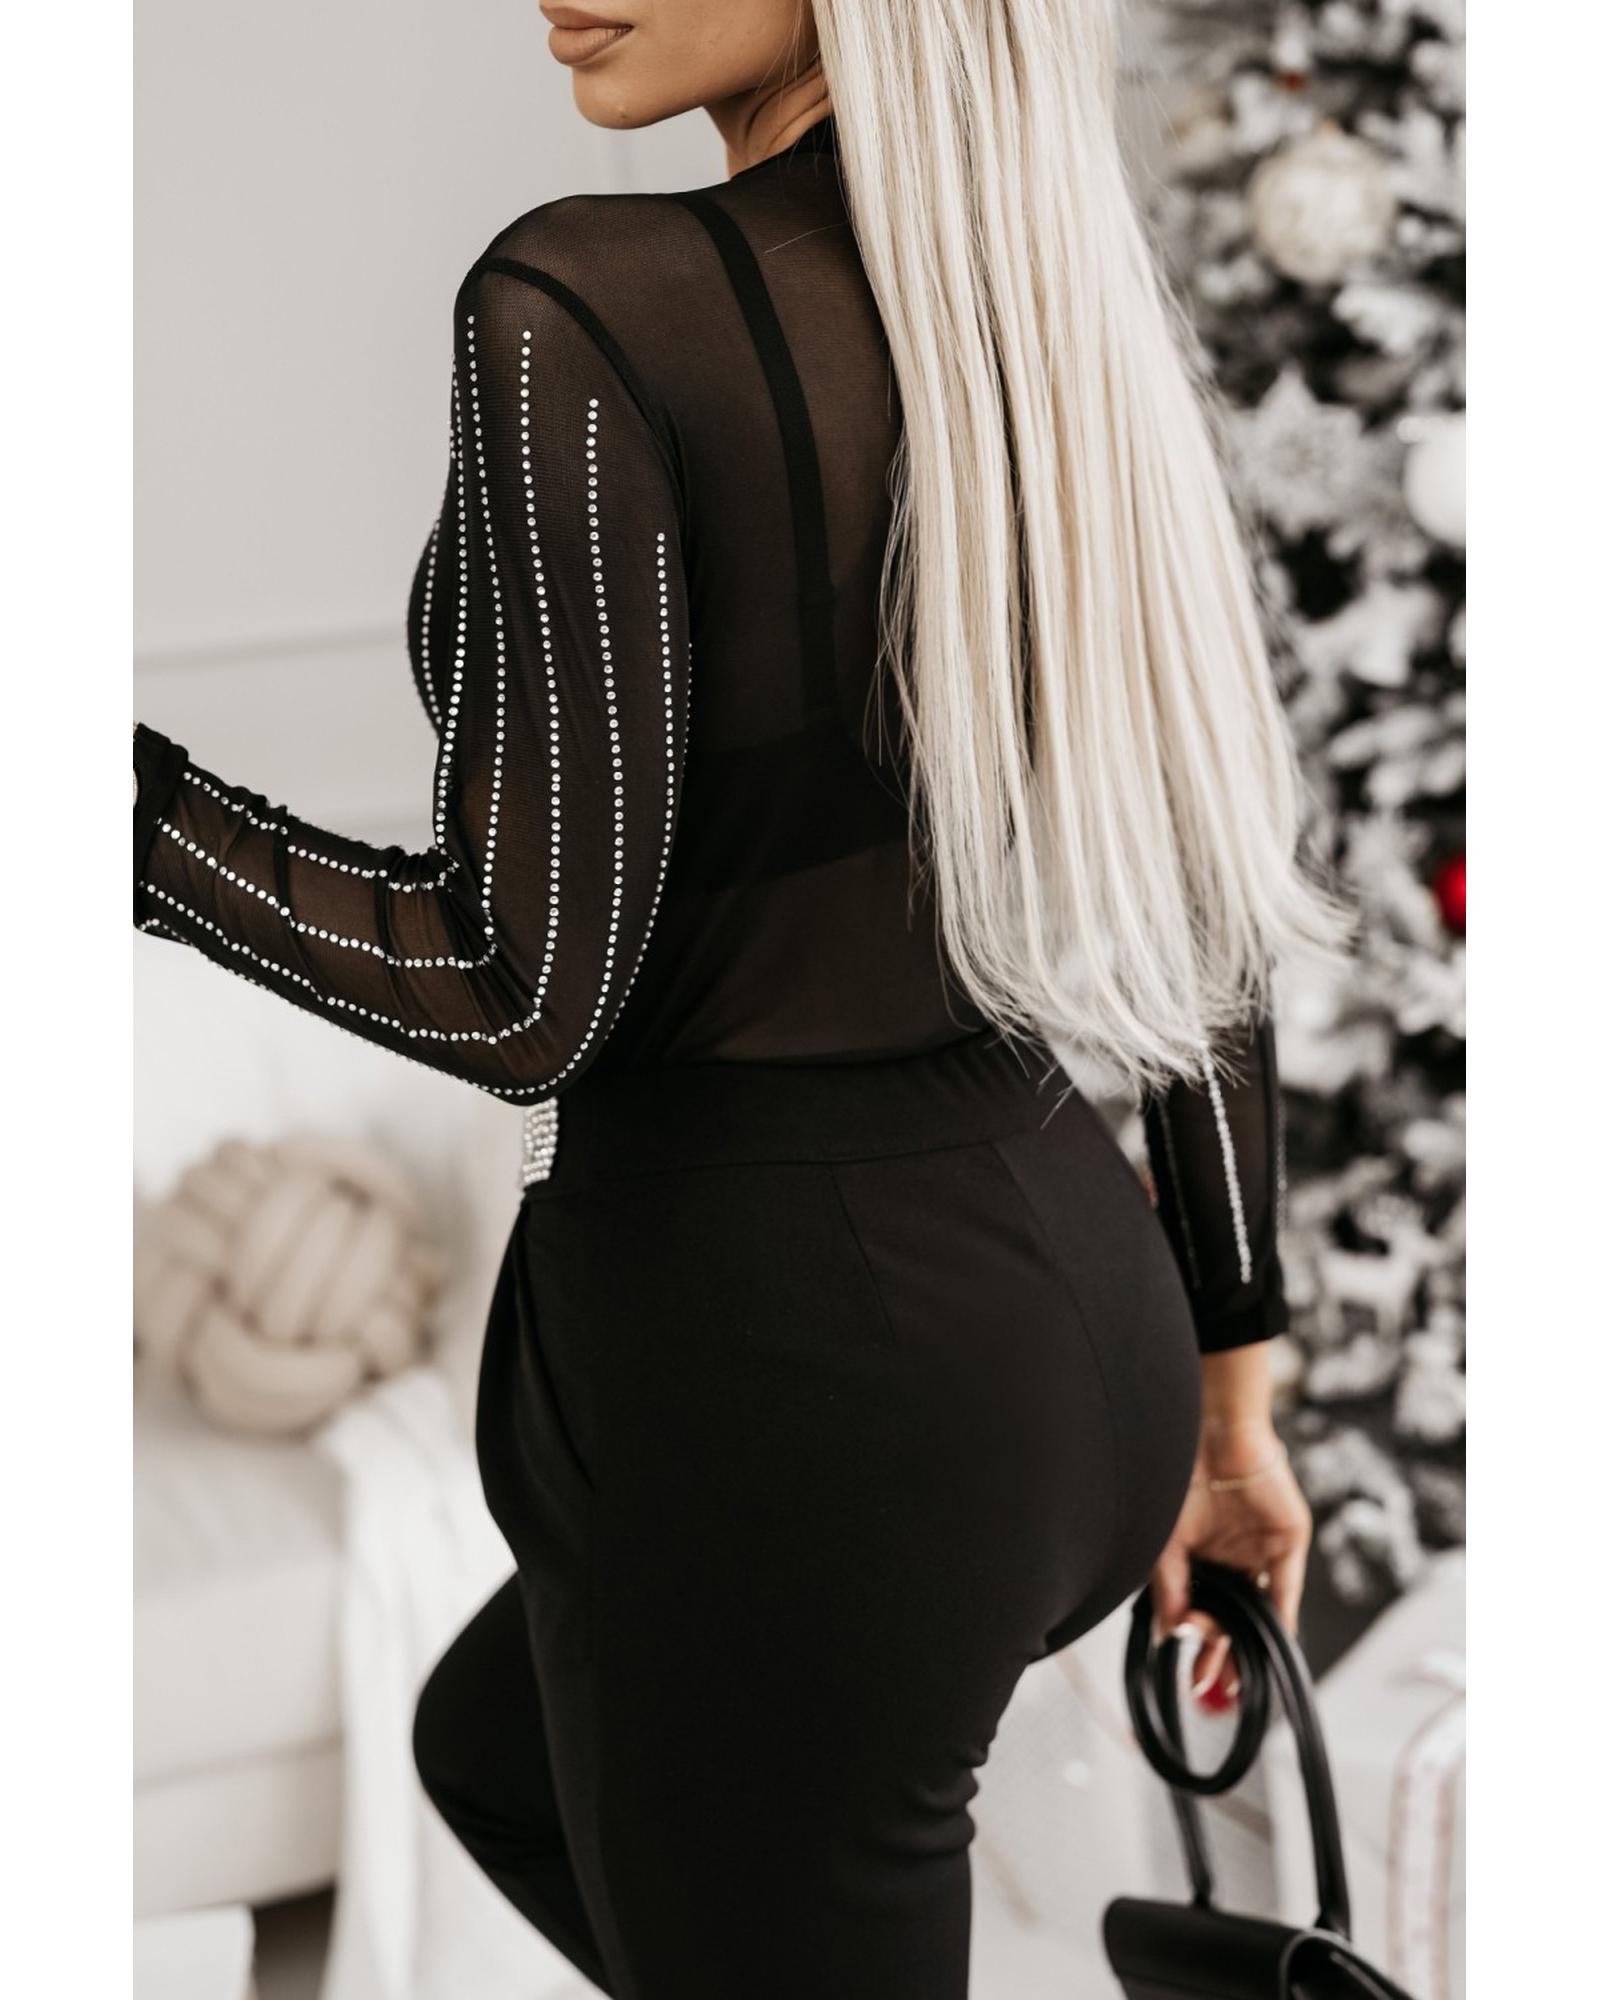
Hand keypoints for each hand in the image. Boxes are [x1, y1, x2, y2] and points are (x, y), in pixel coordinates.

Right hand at [1149, 1419, 1312, 1708]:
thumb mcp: (1166, 1542)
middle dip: (1222, 1654)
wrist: (1212, 1435)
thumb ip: (1168, 1589)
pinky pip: (1285, 1588)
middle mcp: (1232, 1555)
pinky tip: (1270, 1646)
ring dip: (1249, 1646)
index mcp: (1202, 1554)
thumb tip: (1169, 1634)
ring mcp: (1261, 1550)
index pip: (1202, 1608)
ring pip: (1258, 1610)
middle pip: (1232, 1616)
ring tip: (1237, 1680)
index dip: (1195, 1641)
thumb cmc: (1178, 1476)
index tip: (1187, 1670)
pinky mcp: (1288, 1542)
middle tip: (1211, 1686)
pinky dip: (1279, 1619)